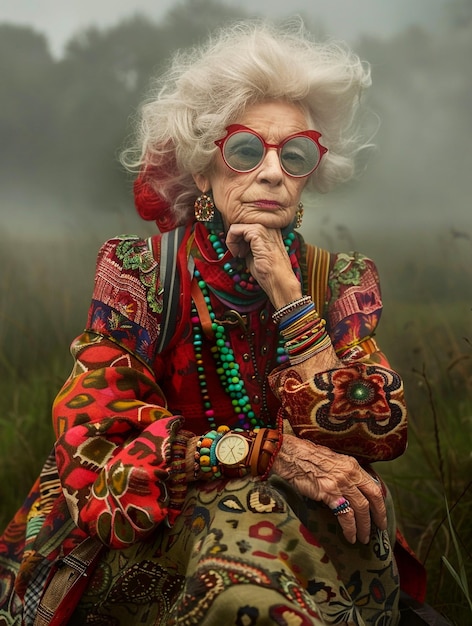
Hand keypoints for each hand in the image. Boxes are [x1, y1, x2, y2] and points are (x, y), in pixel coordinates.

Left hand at [225, 224, 300, 307]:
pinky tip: (238, 254)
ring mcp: (264, 226)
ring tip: (239, 254)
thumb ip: (247, 242)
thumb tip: (233, 239)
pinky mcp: (257, 232)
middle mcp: (269, 224)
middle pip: (241, 222)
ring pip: (237, 225)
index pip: (247, 224)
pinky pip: (235, 230)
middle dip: (235, 238)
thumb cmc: (269, 271)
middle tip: (239, 253)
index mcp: (270, 228)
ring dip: (233, 241)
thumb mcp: (255, 252)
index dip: (239, 237)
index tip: (239, 251)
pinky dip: (231, 242)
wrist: (279, 280)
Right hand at [271, 434, 386, 543]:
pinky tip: (350, 536)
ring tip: (364, 538)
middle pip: (373, 498)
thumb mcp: (332, 460)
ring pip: (361, 509)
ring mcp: (341, 483)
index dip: (379, 502)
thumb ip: (344, 472)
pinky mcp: (329, 494)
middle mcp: (350, 474)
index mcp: (352, 465)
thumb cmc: (306, 457)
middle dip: (379, 516)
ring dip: (364, 526)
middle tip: (380, 529)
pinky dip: (350, 528)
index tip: (380, 513)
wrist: (290, 455)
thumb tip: (352, 487)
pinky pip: (345, 515)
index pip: (373, 485)